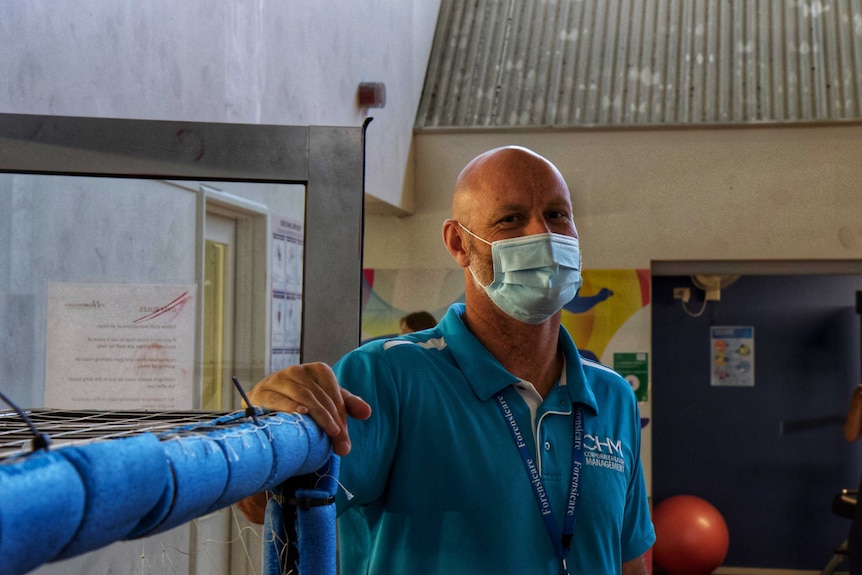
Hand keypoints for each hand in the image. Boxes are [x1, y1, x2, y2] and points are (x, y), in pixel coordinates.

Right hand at [245, 362, 371, 455]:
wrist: (266, 402)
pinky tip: (301, 415)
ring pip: (303, 395)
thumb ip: (347, 404)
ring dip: (318, 415)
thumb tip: (367, 412)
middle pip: (320, 396)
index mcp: (317, 370)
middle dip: (333, 421)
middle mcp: (298, 371)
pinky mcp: (262, 392)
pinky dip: (290, 406)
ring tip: (329, 433)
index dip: (342, 416)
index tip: (344, 439)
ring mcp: (278, 379)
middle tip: (340, 445)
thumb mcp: (327, 400)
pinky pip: (277, 399)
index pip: (334, 393)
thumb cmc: (301, 401)